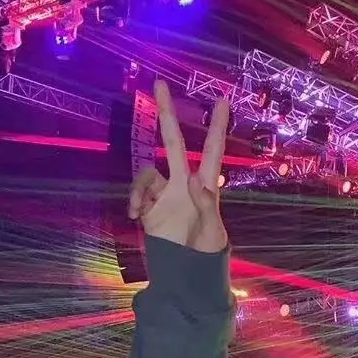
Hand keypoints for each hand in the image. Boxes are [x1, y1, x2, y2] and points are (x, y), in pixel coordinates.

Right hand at [128, 79, 230, 253]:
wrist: (185, 274)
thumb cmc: (207, 255)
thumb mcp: (212, 233)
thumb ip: (205, 205)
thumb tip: (194, 179)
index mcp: (205, 187)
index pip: (212, 150)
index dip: (217, 126)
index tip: (222, 100)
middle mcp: (183, 183)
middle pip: (173, 142)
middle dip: (167, 113)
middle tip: (159, 83)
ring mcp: (165, 193)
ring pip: (147, 172)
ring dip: (140, 189)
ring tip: (140, 211)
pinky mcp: (150, 206)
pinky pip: (138, 191)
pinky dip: (134, 200)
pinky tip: (136, 216)